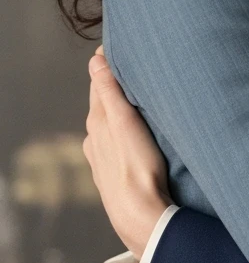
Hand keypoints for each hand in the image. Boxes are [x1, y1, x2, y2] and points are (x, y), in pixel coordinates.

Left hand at [84, 49, 170, 256]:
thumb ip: (109, 91)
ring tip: (136, 98)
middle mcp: (94, 138)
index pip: (100, 84)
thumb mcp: (124, 122)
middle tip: (132, 68)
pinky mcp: (113, 172)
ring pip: (109, 125)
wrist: (140, 214)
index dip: (109, 66)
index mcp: (98, 121)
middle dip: (113, 86)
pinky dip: (122, 132)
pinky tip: (133, 135)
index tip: (119, 49)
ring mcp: (102, 157)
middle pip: (103, 104)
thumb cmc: (136, 167)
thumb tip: (95, 59)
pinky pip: (115, 144)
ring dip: (119, 110)